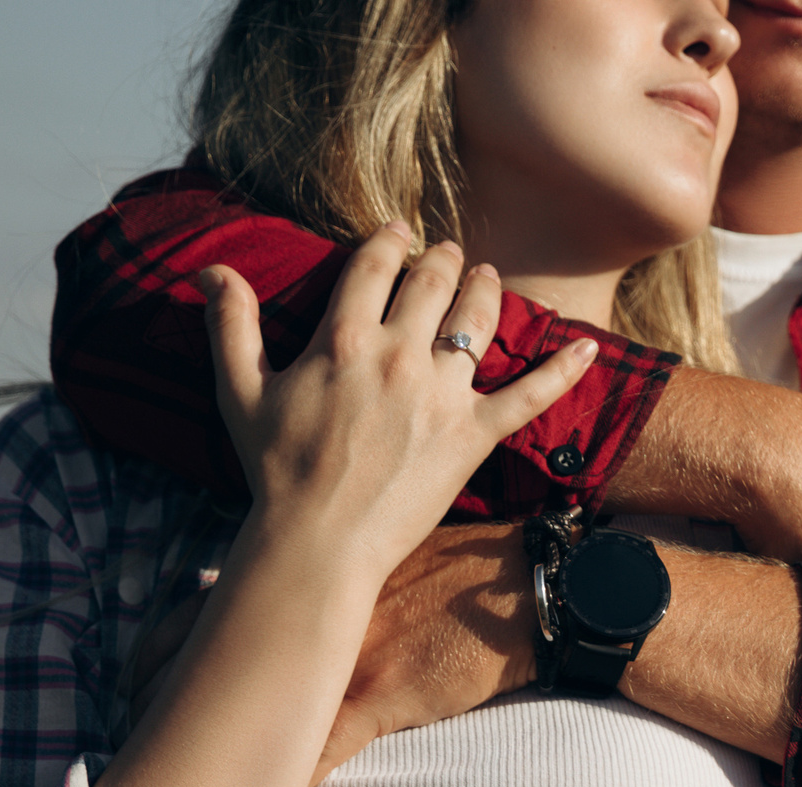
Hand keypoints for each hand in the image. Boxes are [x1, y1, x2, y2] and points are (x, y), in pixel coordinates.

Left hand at [119, 529, 533, 785]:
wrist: (529, 586)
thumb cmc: (468, 569)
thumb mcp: (386, 554)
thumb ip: (332, 575)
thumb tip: (294, 596)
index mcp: (305, 577)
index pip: (202, 610)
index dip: (157, 648)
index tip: (130, 675)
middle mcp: (310, 613)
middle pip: (208, 659)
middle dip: (159, 697)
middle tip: (124, 728)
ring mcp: (343, 659)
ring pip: (254, 708)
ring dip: (210, 747)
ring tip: (163, 780)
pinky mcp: (384, 699)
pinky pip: (320, 749)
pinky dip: (284, 780)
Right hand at [203, 224, 598, 587]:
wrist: (317, 541)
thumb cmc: (275, 469)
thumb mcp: (239, 391)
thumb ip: (231, 325)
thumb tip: (211, 269)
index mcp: (343, 338)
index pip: (376, 266)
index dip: (390, 240)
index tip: (399, 231)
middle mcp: (399, 355)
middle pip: (433, 284)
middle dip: (442, 258)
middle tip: (448, 251)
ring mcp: (442, 395)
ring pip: (478, 319)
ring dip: (486, 289)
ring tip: (487, 275)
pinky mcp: (475, 435)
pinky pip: (530, 395)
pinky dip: (564, 370)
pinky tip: (590, 348)